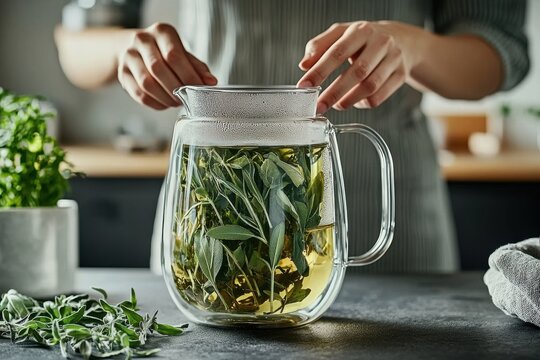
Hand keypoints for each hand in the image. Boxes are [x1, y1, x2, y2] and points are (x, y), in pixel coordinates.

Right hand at [117, 23, 216, 109]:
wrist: (136, 48)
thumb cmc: (165, 52)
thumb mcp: (183, 53)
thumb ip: (197, 67)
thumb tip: (211, 82)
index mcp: (161, 32)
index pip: (174, 55)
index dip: (188, 75)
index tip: (198, 88)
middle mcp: (142, 40)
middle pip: (158, 69)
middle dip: (176, 88)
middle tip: (186, 98)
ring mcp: (129, 56)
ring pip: (147, 83)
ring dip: (165, 98)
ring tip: (176, 102)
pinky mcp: (122, 74)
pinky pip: (139, 94)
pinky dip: (155, 103)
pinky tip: (165, 103)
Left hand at [297, 21, 418, 112]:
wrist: (400, 39)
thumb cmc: (363, 39)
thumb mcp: (340, 34)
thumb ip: (319, 46)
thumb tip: (304, 65)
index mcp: (361, 31)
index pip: (338, 52)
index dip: (320, 71)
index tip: (305, 85)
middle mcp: (381, 43)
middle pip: (357, 72)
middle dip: (334, 92)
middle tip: (319, 106)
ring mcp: (394, 59)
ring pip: (370, 86)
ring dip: (349, 100)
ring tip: (335, 105)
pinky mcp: (401, 75)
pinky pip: (379, 96)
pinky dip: (363, 103)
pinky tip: (354, 101)